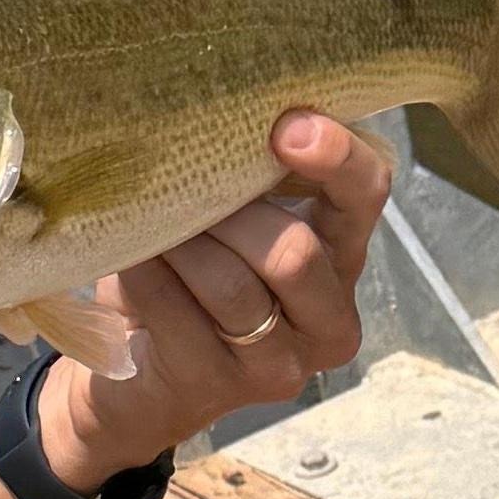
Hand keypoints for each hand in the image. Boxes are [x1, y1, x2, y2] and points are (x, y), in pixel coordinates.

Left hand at [36, 112, 390, 484]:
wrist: (135, 376)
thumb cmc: (188, 276)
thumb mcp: (228, 217)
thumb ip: (247, 175)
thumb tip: (218, 110)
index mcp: (342, 257)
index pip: (366, 195)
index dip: (335, 156)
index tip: (286, 126)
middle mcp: (330, 320)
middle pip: (296, 252)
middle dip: (229, 216)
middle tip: (181, 195)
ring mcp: (280, 365)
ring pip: (233, 285)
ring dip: (181, 245)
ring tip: (150, 229)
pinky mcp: (221, 388)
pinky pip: (178, 312)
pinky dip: (146, 277)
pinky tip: (132, 264)